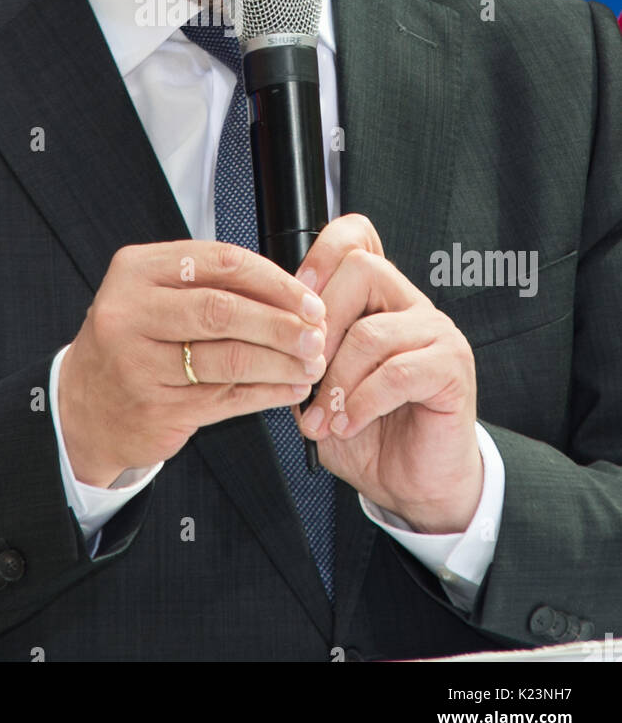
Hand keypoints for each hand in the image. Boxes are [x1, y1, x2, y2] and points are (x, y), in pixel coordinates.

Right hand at [59, 240, 327, 486]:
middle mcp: (131, 312)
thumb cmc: (132, 342)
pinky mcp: (157, 408)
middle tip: (316, 334)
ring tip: (311, 363)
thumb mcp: (155, 295)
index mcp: (137, 270)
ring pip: (229, 359)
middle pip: (224, 310)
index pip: (220, 263)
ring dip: (281, 362)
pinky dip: (267, 393)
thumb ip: (211, 285)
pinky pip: (227, 397)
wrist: (83, 406)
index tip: (307, 298)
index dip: (273, 281)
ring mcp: (140, 363)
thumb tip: (292, 292)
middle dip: (281, 323)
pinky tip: (289, 388)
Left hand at [294, 215, 482, 532]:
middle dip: (321, 325)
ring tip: (322, 417)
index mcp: (379, 300)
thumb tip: (271, 332)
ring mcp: (437, 334)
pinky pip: (398, 372)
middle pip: (362, 270)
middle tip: (305, 372)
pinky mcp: (452, 368)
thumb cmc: (369, 433)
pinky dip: (363, 401)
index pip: (359, 237)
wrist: (414, 485)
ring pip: (372, 331)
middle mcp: (410, 306)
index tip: (292, 294)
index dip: (323, 254)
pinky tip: (349, 423)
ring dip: (336, 380)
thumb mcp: (320, 388)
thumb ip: (301, 353)